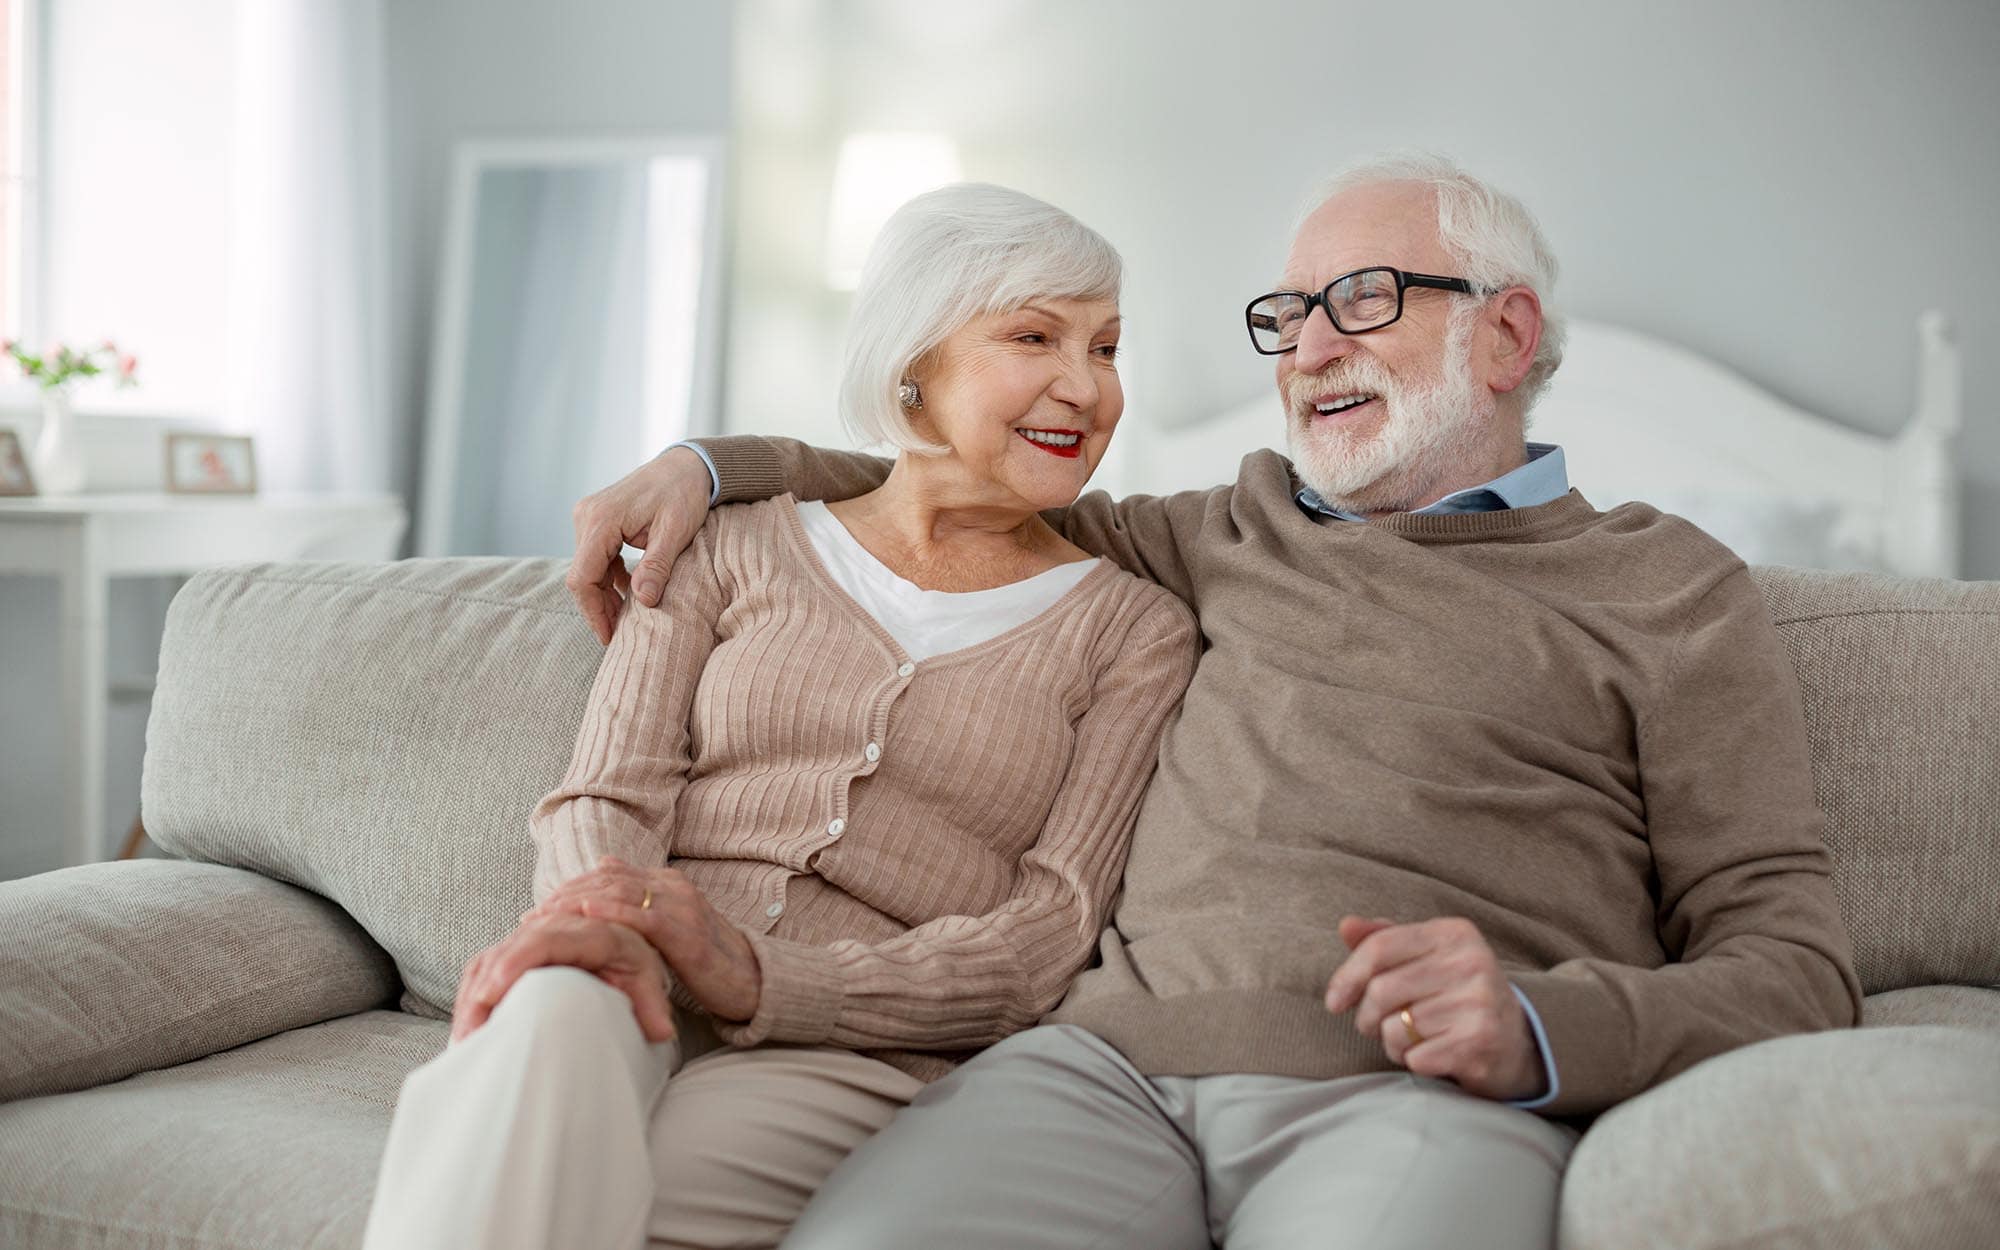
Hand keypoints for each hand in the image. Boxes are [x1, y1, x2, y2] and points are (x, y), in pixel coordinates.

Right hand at [452, 909, 676, 1043]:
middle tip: (469, 1033)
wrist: (627, 946)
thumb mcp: (648, 984)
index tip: (492, 992)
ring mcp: (531, 937)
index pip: (546, 941)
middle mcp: (555, 929)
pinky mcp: (516, 950)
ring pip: (491, 959)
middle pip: (509, 950)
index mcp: (591, 933)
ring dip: (472, 997)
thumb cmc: (637, 968)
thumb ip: (652, 1006)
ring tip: (464, 1040)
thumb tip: (662, 1032)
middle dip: (484, 989)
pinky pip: (485, 966)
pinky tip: (466, 1028)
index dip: (516, 963)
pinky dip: (471, 995)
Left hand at [534, 856, 763, 1023]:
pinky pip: (643, 918)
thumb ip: (641, 903)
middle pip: (608, 878)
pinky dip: (610, 914)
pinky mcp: (686, 932)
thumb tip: (605, 871)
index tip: (542, 907)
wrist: (751, 980)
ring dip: (578, 903)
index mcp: (667, 883)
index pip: (609, 874)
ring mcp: (681, 906)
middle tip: (535, 915)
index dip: (572, 887)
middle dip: (567, 895)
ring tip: (548, 918)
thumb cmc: (707, 959)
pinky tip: (585, 918)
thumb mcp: (670, 926)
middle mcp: (673, 887)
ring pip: (620, 892)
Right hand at [567, 445, 714, 644]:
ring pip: (587, 568)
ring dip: (604, 594)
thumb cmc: (684, 493)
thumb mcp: (675, 532)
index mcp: (601, 520)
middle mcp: (587, 516)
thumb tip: (644, 603)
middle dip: (598, 607)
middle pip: (581, 575)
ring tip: (624, 619)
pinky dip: (610, 578)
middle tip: (618, 635)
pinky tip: (629, 592)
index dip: (593, 611)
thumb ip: (657, 566)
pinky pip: (596, 557)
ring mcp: (589, 516)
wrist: (686, 465)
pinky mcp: (598, 520)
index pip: (583, 577)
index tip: (609, 637)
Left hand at [1323, 915, 1544, 1101]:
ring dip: (1391, 1043)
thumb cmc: (1458, 995)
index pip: (1379, 947)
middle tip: (1374, 1026)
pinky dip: (1412, 1061)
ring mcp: (1478, 1003)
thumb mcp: (1428, 958)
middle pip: (1380, 990)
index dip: (1346, 976)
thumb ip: (1386, 940)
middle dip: (1366, 1016)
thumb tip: (1346, 926)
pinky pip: (1414, 1057)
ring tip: (1412, 1039)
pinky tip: (1432, 1055)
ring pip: (1394, 1028)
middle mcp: (1471, 962)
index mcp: (1454, 933)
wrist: (1519, 1042)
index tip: (1334, 1002)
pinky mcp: (1479, 1043)